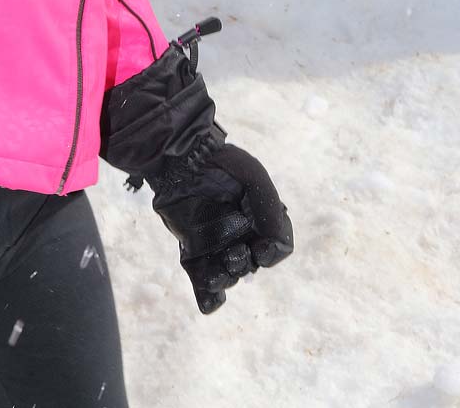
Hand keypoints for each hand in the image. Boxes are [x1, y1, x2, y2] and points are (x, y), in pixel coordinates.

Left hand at [152, 144, 293, 314]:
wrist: (180, 158)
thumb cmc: (220, 163)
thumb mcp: (253, 177)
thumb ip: (270, 210)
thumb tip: (272, 247)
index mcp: (261, 219)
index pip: (278, 246)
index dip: (273, 253)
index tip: (260, 247)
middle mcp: (242, 235)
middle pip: (252, 265)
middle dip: (243, 264)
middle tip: (232, 253)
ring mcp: (217, 245)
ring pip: (229, 276)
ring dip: (225, 278)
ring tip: (216, 272)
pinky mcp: (193, 251)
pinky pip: (203, 283)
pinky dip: (209, 298)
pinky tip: (208, 302)